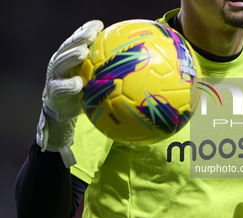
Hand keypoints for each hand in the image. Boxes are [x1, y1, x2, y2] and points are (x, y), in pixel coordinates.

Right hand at [36, 20, 103, 167]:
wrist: (63, 111)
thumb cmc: (82, 92)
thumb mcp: (92, 79)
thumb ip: (104, 70)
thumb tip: (132, 65)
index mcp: (70, 57)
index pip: (77, 40)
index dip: (86, 30)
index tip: (99, 25)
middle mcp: (61, 63)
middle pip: (68, 47)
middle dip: (79, 38)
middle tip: (91, 34)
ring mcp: (55, 77)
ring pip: (60, 63)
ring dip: (71, 57)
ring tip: (82, 52)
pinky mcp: (53, 93)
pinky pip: (59, 88)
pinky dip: (68, 85)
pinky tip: (78, 84)